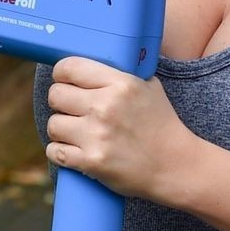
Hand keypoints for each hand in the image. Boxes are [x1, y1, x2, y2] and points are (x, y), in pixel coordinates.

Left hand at [43, 56, 196, 203]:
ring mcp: (97, 135)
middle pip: (56, 95)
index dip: (62, 74)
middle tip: (72, 110)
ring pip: (53, 125)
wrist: (176, 166)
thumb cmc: (162, 125)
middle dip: (61, 103)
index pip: (69, 68)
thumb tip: (92, 64)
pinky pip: (54, 152)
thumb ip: (121, 73)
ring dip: (61, 130)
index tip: (65, 82)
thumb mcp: (149, 87)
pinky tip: (73, 151)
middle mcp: (106, 106)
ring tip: (77, 133)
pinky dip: (60, 153)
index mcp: (120, 83)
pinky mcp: (91, 162)